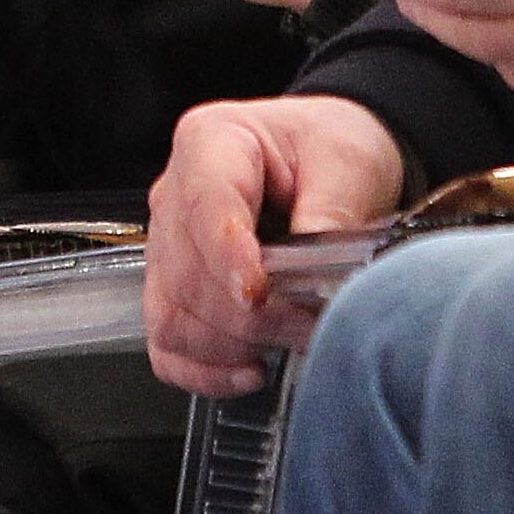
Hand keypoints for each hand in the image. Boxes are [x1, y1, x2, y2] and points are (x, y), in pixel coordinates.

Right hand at [143, 95, 404, 391]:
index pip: (204, 206)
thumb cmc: (328, 147)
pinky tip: (250, 370)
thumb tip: (320, 273)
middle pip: (188, 273)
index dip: (227, 257)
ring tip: (287, 340)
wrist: (326, 157)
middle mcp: (175, 192)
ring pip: (171, 316)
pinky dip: (204, 372)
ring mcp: (167, 245)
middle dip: (249, 315)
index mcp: (211, 141)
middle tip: (310, 324)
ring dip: (229, 346)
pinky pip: (167, 346)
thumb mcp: (346, 160)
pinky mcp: (173, 289)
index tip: (259, 295)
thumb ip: (331, 210)